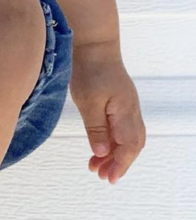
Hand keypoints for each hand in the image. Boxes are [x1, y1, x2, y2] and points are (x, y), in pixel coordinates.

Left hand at [70, 42, 146, 183]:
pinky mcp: (119, 100)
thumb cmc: (89, 68)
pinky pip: (121, 126)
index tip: (107, 178)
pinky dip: (112, 141)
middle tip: (100, 175)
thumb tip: (103, 154)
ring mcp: (126, 104)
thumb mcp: (88, 100)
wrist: (92, 41)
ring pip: (127, 137)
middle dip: (118, 163)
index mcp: (125, 111)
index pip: (129, 146)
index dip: (120, 165)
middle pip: (132, 145)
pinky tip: (99, 145)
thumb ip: (96, 128)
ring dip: (115, 154)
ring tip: (96, 166)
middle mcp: (131, 109)